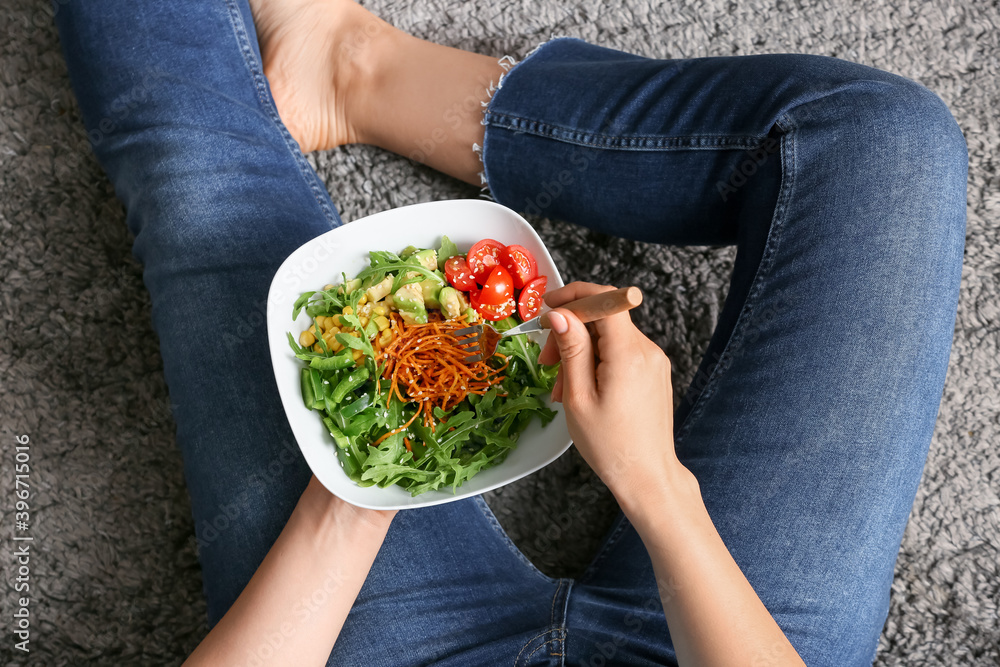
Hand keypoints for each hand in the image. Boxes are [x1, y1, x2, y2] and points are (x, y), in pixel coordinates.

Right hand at [538, 282, 694, 510]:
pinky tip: (581, 389)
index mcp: (629, 353)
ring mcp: (653, 361)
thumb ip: (571, 349)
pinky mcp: (653, 372)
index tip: (548, 306)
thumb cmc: (611, 445)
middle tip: (546, 362)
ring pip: (608, 337)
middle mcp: (647, 350)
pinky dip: (596, 363)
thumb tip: (559, 313)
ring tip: (562, 389)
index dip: (574, 295)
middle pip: (603, 318)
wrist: (647, 477)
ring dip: (580, 352)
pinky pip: (619, 353)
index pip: (605, 299)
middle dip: (570, 331)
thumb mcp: (578, 397)